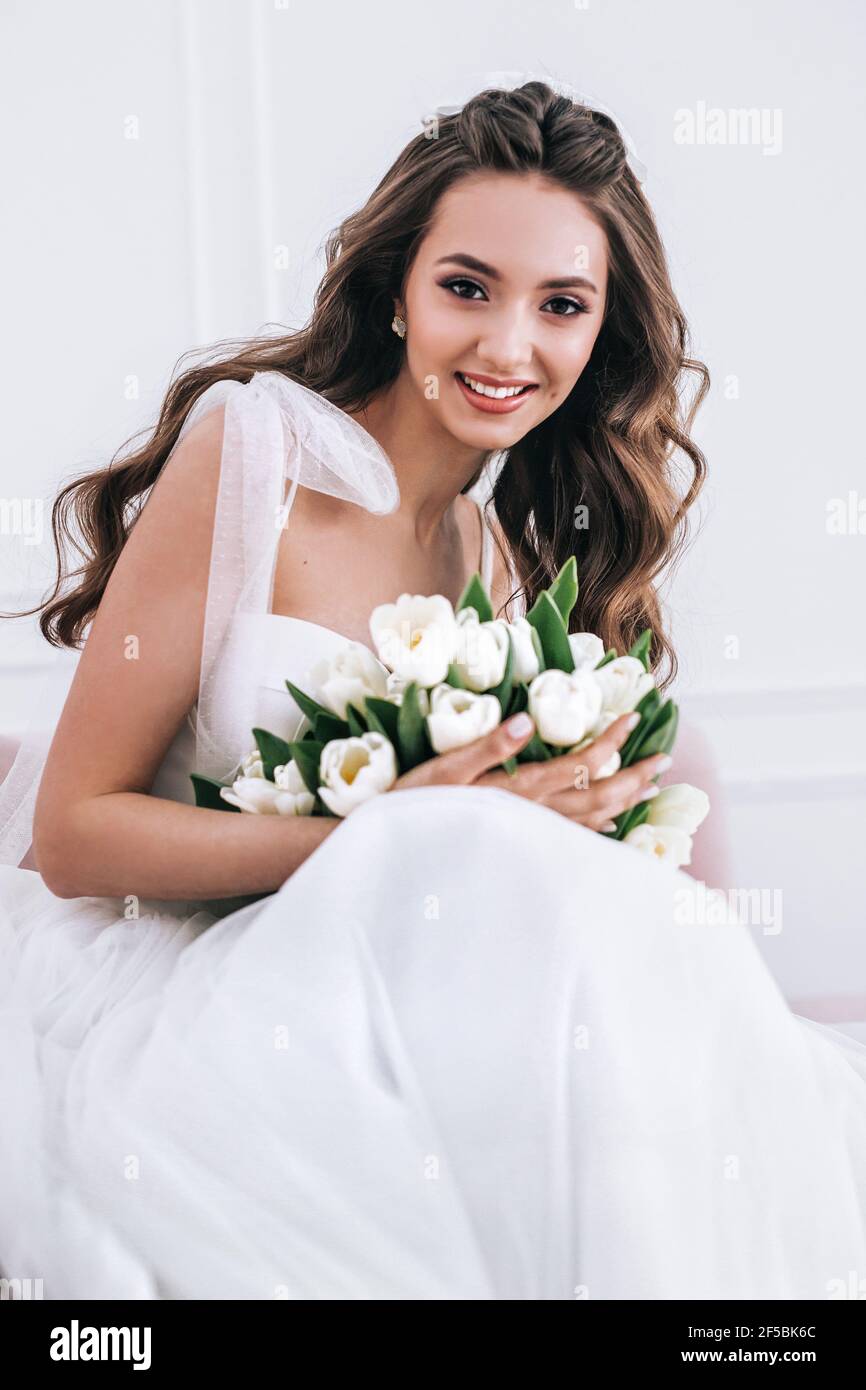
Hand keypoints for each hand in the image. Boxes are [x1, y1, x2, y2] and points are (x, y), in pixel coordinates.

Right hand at [392, 710, 670, 832]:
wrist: (397, 853)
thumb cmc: (413, 803)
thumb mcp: (445, 767)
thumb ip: (487, 747)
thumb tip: (526, 721)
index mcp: (520, 790)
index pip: (581, 763)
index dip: (611, 740)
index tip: (634, 717)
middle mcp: (532, 815)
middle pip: (598, 797)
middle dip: (633, 777)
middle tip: (663, 760)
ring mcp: (528, 833)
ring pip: (589, 820)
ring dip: (622, 801)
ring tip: (648, 787)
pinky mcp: (518, 842)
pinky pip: (570, 836)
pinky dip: (596, 827)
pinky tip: (607, 824)